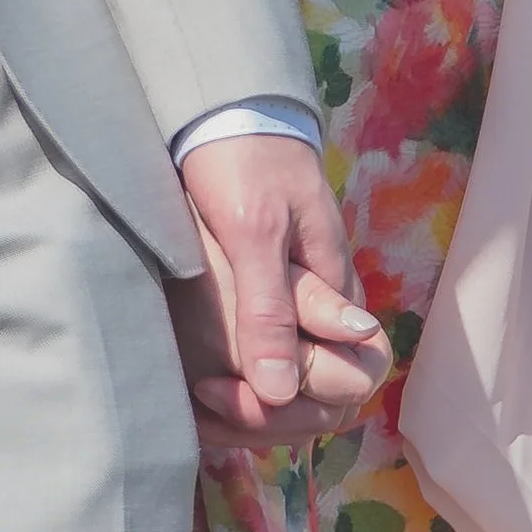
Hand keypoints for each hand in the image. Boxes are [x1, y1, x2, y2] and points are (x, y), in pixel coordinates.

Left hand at [173, 135, 389, 449]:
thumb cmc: (244, 163)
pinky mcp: (276, 307)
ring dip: (246, 413)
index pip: (344, 385)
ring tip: (186, 399)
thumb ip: (269, 309)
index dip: (284, 407)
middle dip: (261, 419)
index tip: (215, 389)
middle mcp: (332, 313)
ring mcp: (307, 312)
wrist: (227, 111)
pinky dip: (237, 391)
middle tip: (194, 400)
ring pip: (297, 396)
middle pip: (324, 403)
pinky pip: (275, 371)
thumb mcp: (253, 232)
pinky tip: (193, 386)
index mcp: (338, 295)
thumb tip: (280, 393)